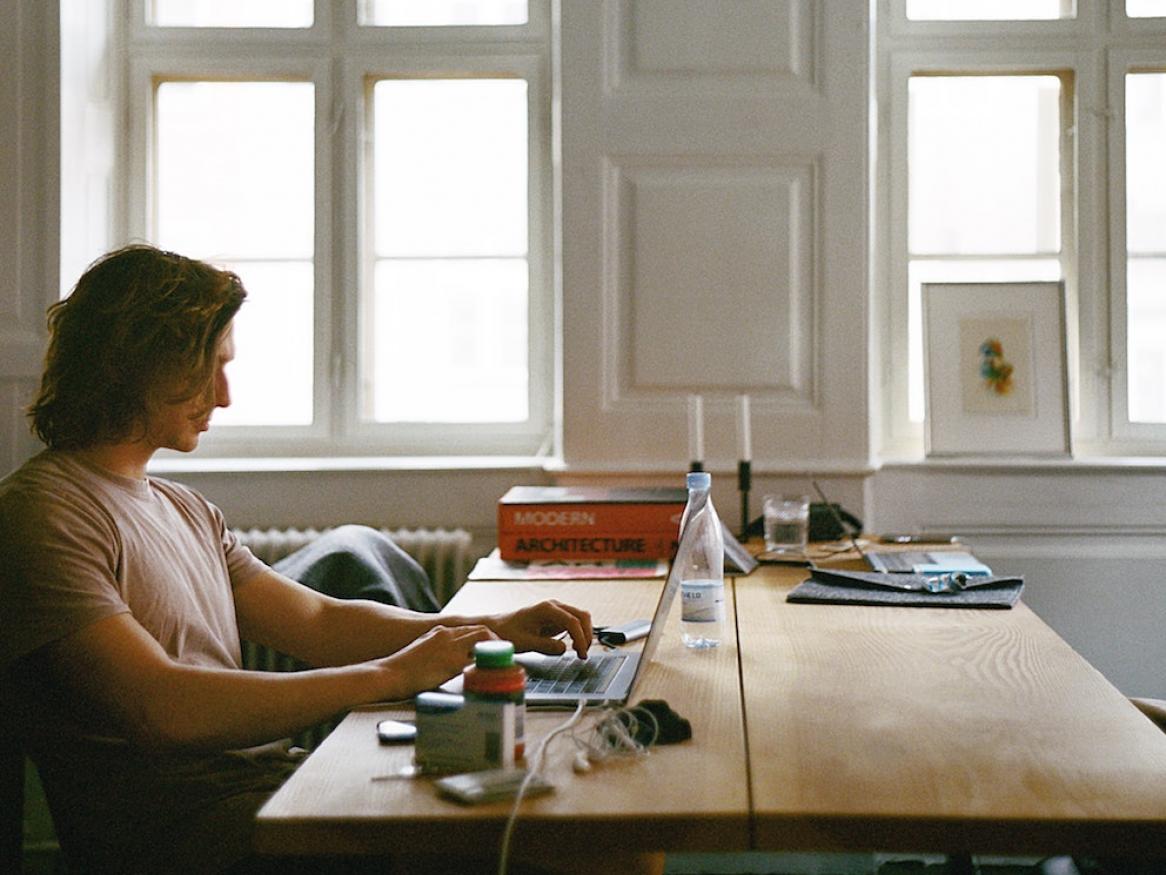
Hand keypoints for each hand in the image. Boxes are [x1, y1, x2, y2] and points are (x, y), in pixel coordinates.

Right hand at [375, 623, 496, 698]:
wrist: (388, 674)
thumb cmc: (401, 670)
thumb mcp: (420, 652)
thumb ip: (436, 651)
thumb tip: (447, 661)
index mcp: (438, 632)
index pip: (469, 629)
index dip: (484, 637)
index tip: (492, 648)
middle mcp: (446, 634)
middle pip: (480, 629)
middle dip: (495, 640)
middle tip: (504, 654)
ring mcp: (449, 646)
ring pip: (482, 637)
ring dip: (495, 648)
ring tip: (503, 660)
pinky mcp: (451, 662)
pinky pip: (477, 658)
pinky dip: (488, 662)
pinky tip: (494, 670)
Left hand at [490, 600, 592, 658]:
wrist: (498, 627)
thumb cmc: (508, 632)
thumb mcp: (524, 642)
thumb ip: (545, 645)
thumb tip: (564, 648)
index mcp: (546, 609)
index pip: (572, 621)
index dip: (580, 637)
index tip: (580, 653)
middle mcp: (554, 606)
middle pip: (582, 616)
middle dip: (587, 635)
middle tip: (582, 654)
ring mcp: (556, 611)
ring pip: (581, 619)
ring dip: (585, 635)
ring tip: (580, 653)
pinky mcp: (557, 619)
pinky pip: (575, 624)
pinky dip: (579, 635)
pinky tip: (575, 647)